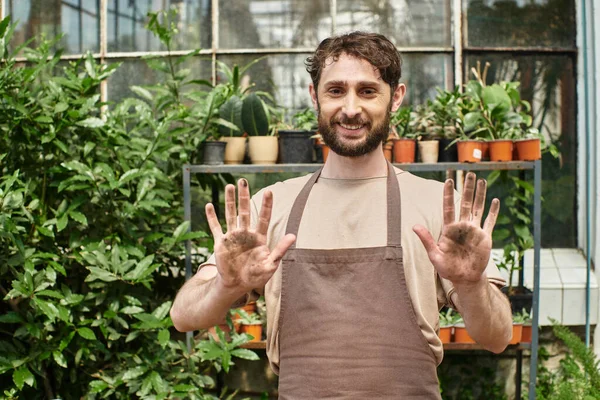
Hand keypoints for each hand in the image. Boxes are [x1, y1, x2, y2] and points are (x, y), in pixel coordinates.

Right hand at [205, 179, 295, 293]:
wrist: (237, 285)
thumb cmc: (256, 276)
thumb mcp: (271, 264)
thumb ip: (280, 250)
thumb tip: (293, 236)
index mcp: (259, 237)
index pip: (264, 217)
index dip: (266, 205)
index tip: (269, 191)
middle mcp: (246, 233)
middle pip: (245, 211)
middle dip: (244, 196)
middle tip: (243, 180)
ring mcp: (233, 237)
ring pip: (230, 214)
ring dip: (229, 201)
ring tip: (229, 186)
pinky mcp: (221, 243)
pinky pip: (216, 228)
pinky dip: (212, 217)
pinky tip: (209, 205)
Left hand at [413, 172, 499, 285]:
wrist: (464, 279)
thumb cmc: (447, 268)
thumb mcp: (434, 255)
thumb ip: (426, 239)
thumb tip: (414, 226)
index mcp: (449, 229)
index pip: (448, 207)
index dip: (448, 194)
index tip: (448, 180)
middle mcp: (462, 226)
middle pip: (466, 203)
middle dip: (467, 188)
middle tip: (469, 173)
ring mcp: (474, 230)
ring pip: (478, 208)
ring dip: (480, 194)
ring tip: (481, 180)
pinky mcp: (485, 237)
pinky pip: (489, 221)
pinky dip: (493, 211)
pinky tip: (495, 201)